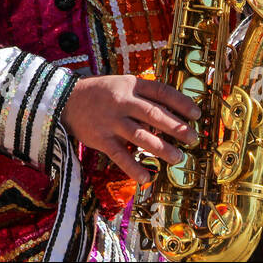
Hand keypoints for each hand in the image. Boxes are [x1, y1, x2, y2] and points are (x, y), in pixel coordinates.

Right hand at [61, 75, 201, 183]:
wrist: (65, 99)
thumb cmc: (100, 93)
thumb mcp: (121, 84)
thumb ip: (142, 95)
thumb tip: (171, 112)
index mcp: (130, 85)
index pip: (161, 92)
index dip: (180, 103)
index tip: (196, 114)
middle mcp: (122, 101)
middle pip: (154, 114)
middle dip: (176, 127)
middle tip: (192, 138)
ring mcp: (111, 120)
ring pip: (140, 135)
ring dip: (161, 148)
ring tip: (178, 158)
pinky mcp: (101, 138)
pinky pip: (120, 155)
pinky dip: (133, 168)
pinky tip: (146, 178)